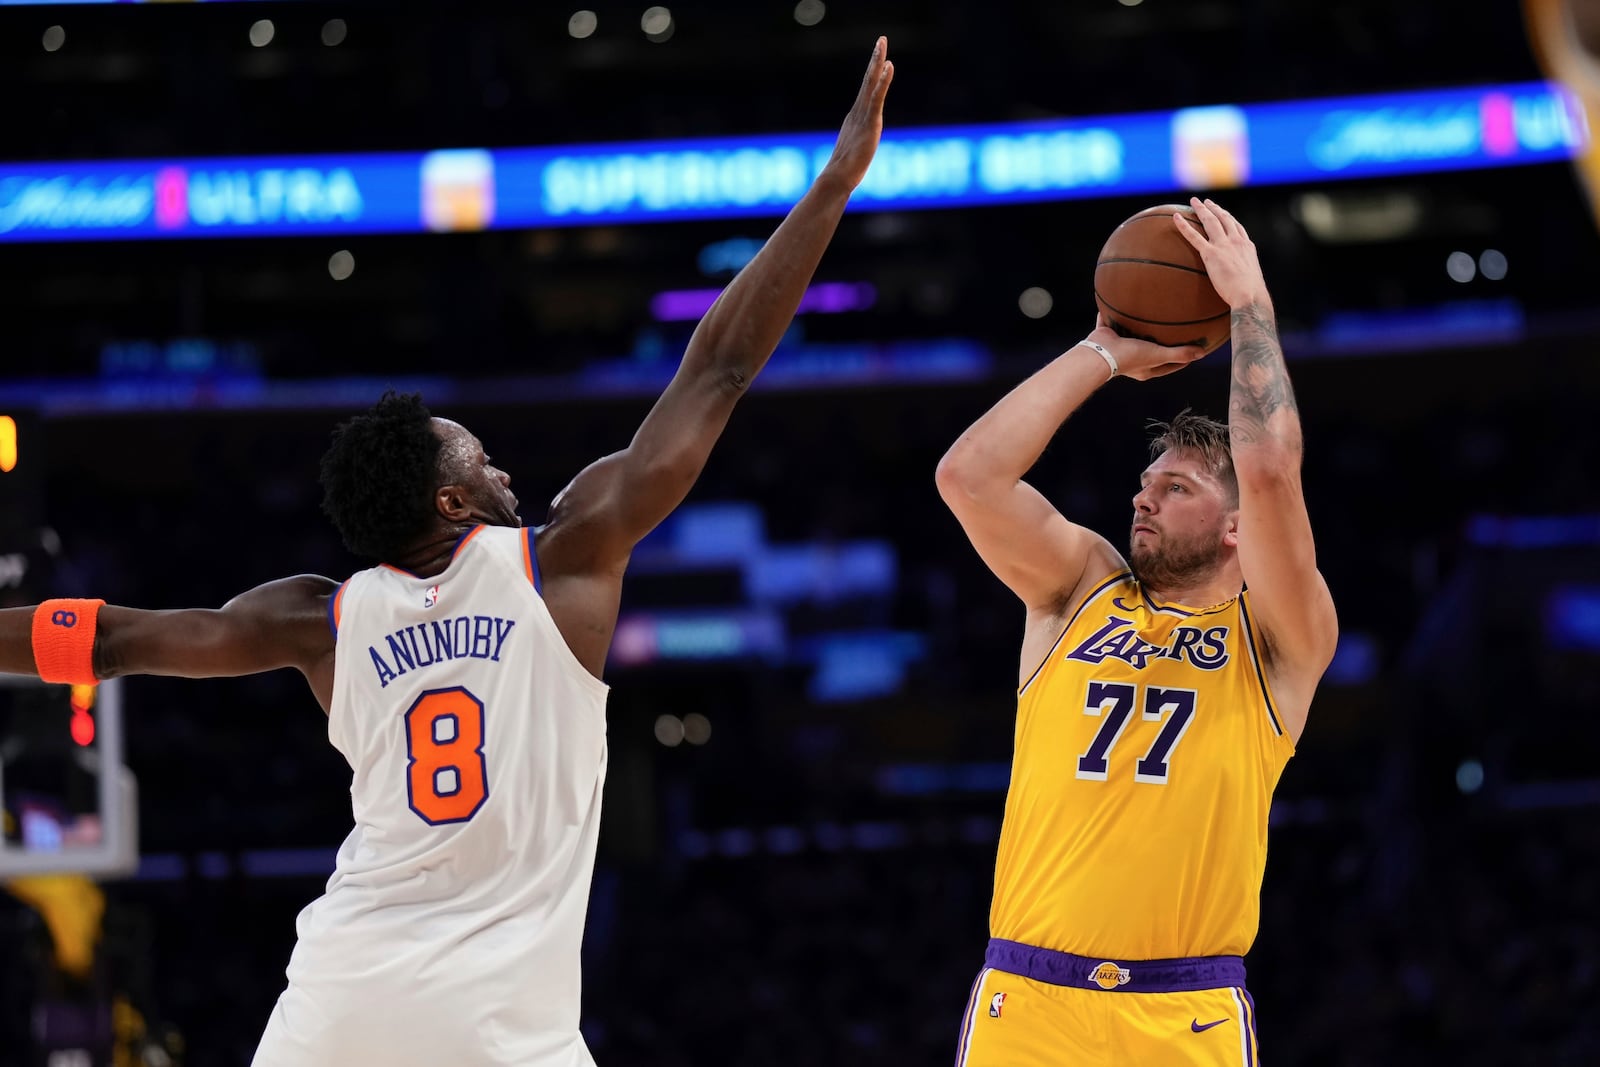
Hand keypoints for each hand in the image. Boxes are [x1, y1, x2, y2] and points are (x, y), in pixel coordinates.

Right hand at [819, 37, 894, 189]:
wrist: (837, 178)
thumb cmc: (844, 172)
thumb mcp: (854, 154)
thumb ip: (857, 149)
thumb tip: (852, 160)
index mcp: (856, 118)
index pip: (867, 91)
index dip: (874, 73)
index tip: (879, 56)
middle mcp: (858, 112)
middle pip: (868, 80)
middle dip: (875, 59)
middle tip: (881, 39)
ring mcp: (863, 116)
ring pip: (871, 83)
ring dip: (877, 62)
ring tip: (882, 44)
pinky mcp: (870, 123)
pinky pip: (877, 97)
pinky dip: (883, 81)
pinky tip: (888, 66)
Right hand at [1085, 314, 1206, 380]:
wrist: (1100, 353)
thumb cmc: (1130, 357)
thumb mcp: (1158, 355)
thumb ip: (1180, 353)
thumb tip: (1202, 353)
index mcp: (1145, 369)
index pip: (1168, 366)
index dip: (1182, 360)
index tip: (1193, 350)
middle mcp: (1133, 360)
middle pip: (1151, 352)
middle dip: (1161, 344)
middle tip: (1173, 333)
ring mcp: (1119, 348)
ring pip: (1133, 337)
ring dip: (1140, 329)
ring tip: (1149, 318)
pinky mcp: (1107, 336)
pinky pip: (1112, 323)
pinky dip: (1115, 316)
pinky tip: (1120, 304)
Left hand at [1174, 197, 1270, 310]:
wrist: (1249, 295)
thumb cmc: (1250, 295)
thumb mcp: (1250, 281)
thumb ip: (1242, 276)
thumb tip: (1238, 286)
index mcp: (1247, 246)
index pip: (1237, 227)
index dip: (1228, 217)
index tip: (1222, 212)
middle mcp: (1236, 241)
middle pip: (1224, 218)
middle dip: (1214, 208)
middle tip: (1206, 201)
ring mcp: (1223, 245)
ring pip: (1210, 221)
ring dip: (1201, 209)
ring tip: (1193, 202)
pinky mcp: (1211, 254)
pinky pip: (1194, 236)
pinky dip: (1184, 225)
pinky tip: (1176, 217)